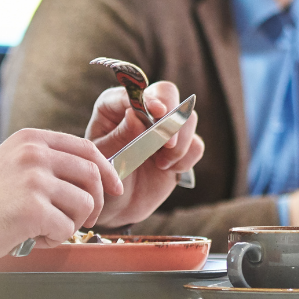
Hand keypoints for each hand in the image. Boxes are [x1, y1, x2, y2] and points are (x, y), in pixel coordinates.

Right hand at [0, 128, 120, 269]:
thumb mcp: (10, 165)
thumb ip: (44, 163)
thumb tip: (91, 175)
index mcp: (31, 140)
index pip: (87, 148)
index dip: (108, 170)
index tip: (115, 188)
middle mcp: (34, 153)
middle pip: (93, 175)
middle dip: (96, 203)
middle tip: (84, 221)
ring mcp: (33, 179)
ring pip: (84, 204)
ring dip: (71, 224)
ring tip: (44, 229)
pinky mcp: (32, 208)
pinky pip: (67, 228)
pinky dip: (55, 239)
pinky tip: (32, 238)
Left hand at [89, 81, 205, 225]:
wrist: (116, 206)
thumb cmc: (101, 177)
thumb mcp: (102, 159)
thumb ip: (118, 137)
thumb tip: (135, 115)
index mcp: (115, 106)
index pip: (136, 91)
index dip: (148, 99)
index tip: (157, 112)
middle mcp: (142, 110)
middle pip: (168, 93)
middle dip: (172, 115)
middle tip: (168, 143)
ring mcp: (164, 127)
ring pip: (187, 118)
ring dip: (179, 143)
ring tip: (161, 164)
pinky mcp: (181, 147)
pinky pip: (196, 144)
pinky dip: (187, 158)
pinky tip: (170, 170)